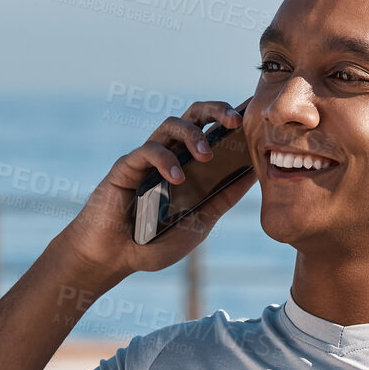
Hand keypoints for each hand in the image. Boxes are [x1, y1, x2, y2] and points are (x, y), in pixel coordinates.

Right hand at [56, 100, 256, 287]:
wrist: (113, 258)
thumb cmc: (154, 242)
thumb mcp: (199, 222)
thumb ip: (222, 198)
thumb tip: (253, 174)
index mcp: (189, 166)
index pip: (213, 131)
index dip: (232, 121)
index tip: (254, 120)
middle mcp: (170, 155)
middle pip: (194, 116)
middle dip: (216, 110)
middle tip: (236, 120)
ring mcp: (148, 158)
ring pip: (172, 124)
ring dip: (192, 135)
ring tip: (206, 156)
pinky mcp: (126, 166)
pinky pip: (148, 150)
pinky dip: (165, 160)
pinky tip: (176, 178)